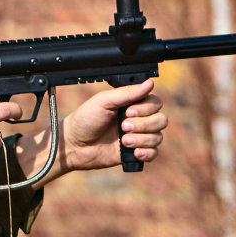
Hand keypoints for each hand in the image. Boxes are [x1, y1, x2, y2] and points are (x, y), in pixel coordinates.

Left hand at [50, 80, 167, 174]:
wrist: (74, 145)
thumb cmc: (85, 120)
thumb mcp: (104, 101)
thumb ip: (128, 93)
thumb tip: (150, 83)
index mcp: (132, 104)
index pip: (155, 103)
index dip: (145, 108)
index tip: (128, 112)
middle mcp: (139, 119)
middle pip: (160, 120)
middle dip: (143, 125)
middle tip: (123, 126)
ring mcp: (138, 137)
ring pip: (158, 137)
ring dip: (142, 139)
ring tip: (124, 141)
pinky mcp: (135, 153)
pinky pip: (154, 153)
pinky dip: (147, 152)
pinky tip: (134, 152)